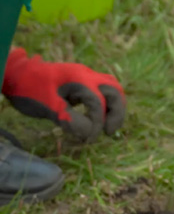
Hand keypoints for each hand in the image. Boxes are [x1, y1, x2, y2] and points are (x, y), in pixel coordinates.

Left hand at [1, 48, 125, 141]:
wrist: (18, 76)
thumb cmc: (31, 91)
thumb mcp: (50, 107)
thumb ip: (72, 120)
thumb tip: (90, 133)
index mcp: (79, 79)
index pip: (98, 104)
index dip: (97, 124)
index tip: (89, 139)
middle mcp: (87, 75)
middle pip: (115, 91)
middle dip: (116, 114)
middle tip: (109, 132)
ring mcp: (87, 76)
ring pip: (113, 89)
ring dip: (114, 109)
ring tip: (108, 126)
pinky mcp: (84, 82)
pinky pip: (104, 91)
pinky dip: (107, 105)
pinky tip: (99, 118)